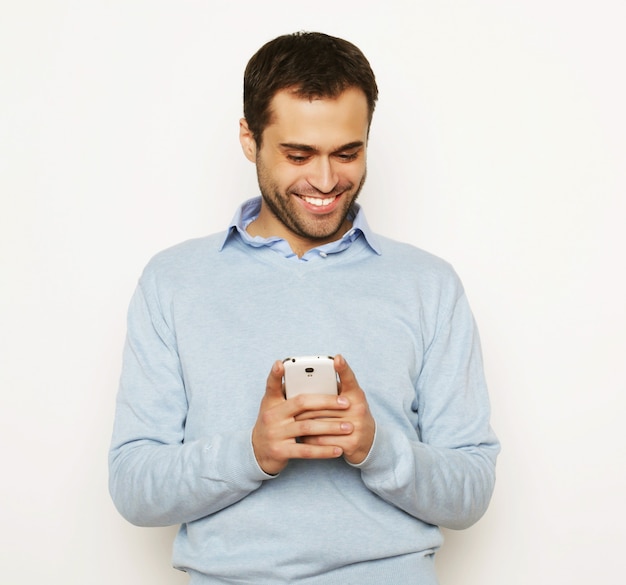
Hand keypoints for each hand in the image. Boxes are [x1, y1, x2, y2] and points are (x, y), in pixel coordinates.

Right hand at [251, 360, 352, 474]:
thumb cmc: (273, 424)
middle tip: (347, 403)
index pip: (272, 385)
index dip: (275, 374)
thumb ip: (287, 394)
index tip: (280, 363)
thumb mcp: (274, 407)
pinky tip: (338, 450)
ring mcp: (275, 434)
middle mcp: (271, 416)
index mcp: (271, 402)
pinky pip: (305, 450)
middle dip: (326, 402)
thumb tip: (307, 378)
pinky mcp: (280, 451)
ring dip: (330, 427)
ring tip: (349, 427)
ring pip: (307, 427)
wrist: (257, 453)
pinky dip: (323, 451)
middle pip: (301, 403)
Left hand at [297, 355, 375, 464]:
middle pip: (325, 403)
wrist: (369, 442)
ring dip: (304, 423)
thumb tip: (305, 383)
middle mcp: (359, 408)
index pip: (350, 378)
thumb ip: (332, 390)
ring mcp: (357, 426)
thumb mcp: (347, 399)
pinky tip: (302, 437)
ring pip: (321, 423)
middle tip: (289, 406)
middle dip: (305, 406)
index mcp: (356, 394)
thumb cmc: (350, 414)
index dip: (343, 368)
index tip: (337, 358)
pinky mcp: (352, 443)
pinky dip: (310, 439)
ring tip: (292, 422)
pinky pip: (323, 440)